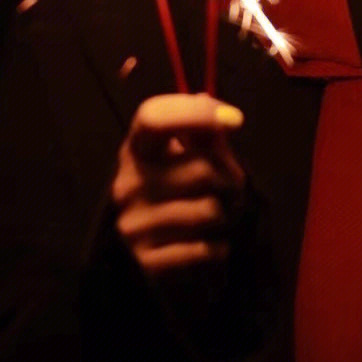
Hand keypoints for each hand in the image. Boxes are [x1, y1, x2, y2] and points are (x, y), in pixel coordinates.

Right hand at [111, 94, 246, 278]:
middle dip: (230, 179)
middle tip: (232, 189)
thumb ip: (202, 132)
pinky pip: (204, 249)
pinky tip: (210, 245)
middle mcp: (126, 184)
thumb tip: (207, 101)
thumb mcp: (188, 156)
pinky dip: (218, 248)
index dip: (196, 114)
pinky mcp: (145, 261)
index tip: (235, 119)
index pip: (153, 118)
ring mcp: (131, 224)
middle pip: (201, 168)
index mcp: (135, 150)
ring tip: (219, 216)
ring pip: (209, 210)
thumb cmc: (180, 192)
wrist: (155, 255)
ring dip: (227, 215)